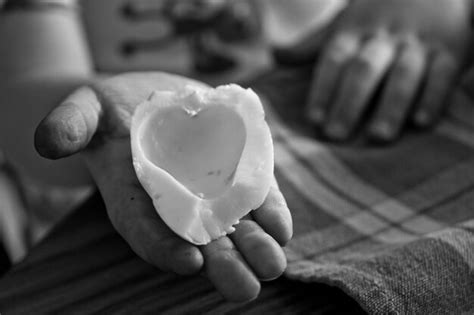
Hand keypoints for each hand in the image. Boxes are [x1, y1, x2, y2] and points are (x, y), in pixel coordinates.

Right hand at [34, 73, 292, 301]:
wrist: (150, 99)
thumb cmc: (113, 110)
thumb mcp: (86, 108)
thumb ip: (70, 124)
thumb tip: (47, 142)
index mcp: (134, 197)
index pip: (145, 231)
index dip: (164, 247)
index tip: (189, 261)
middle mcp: (174, 203)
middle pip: (197, 241)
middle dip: (221, 265)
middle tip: (244, 287)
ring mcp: (208, 191)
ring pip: (232, 227)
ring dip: (254, 246)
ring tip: (271, 264)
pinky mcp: (235, 174)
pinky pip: (253, 197)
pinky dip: (269, 211)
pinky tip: (281, 227)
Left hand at [283, 0, 470, 141]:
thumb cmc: (379, 13)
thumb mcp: (345, 22)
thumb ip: (313, 44)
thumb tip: (274, 55)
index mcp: (354, 29)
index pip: (334, 58)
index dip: (323, 88)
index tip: (313, 119)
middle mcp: (384, 36)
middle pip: (364, 69)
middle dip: (349, 102)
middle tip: (335, 134)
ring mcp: (418, 42)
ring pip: (403, 74)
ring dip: (390, 105)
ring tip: (377, 137)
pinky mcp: (452, 49)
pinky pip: (442, 74)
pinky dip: (433, 97)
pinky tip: (421, 122)